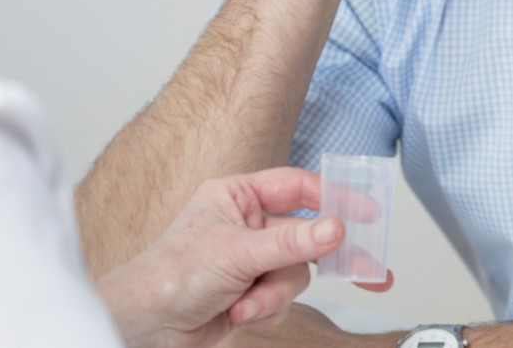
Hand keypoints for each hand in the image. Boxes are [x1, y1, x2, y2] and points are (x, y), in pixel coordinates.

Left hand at [97, 167, 392, 347]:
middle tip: (365, 269)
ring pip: (295, 274)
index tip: (366, 212)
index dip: (334, 197)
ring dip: (273, 294)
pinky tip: (239, 312)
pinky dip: (264, 309)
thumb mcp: (238, 253)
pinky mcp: (251, 291)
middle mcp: (247, 225)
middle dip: (314, 260)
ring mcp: (251, 260)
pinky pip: (282, 299)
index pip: (298, 187)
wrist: (146, 326)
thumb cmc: (171, 276)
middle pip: (304, 237)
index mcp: (238, 197)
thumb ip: (292, 242)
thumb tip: (335, 229)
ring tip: (247, 303)